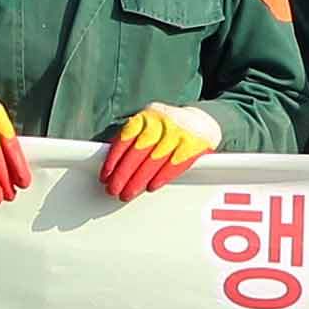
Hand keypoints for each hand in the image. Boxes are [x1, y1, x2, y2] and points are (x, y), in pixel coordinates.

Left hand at [97, 103, 222, 202]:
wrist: (203, 121)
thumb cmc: (169, 128)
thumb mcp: (150, 125)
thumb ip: (133, 139)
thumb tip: (112, 163)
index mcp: (147, 115)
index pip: (125, 138)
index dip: (113, 159)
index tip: (105, 175)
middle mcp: (162, 121)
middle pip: (138, 151)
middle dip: (123, 174)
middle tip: (113, 189)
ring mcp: (178, 132)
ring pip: (153, 160)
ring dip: (138, 180)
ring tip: (127, 193)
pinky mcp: (192, 144)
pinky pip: (173, 164)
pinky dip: (160, 177)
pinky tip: (150, 187)